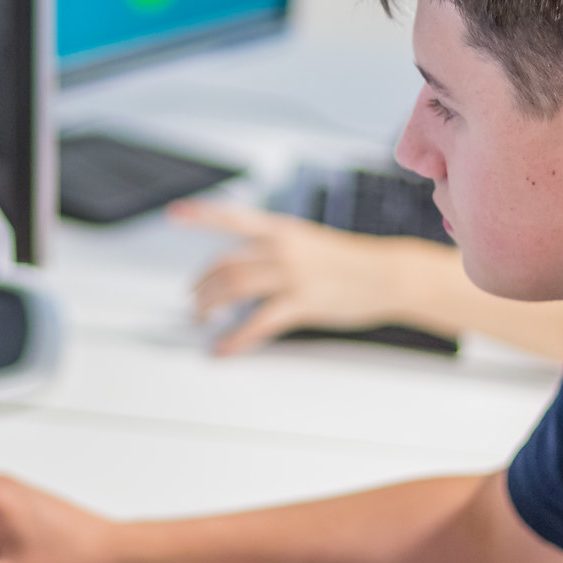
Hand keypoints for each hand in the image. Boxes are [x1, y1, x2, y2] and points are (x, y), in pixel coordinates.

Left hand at [174, 200, 446, 354]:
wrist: (387, 274)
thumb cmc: (349, 260)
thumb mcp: (309, 242)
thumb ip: (277, 248)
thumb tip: (246, 262)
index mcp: (282, 230)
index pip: (233, 217)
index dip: (201, 215)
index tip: (175, 214)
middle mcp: (283, 248)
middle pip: (226, 263)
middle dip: (202, 284)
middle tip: (193, 300)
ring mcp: (292, 275)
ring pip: (234, 288)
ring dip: (210, 306)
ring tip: (202, 318)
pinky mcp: (302, 303)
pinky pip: (258, 322)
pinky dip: (235, 338)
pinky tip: (224, 347)